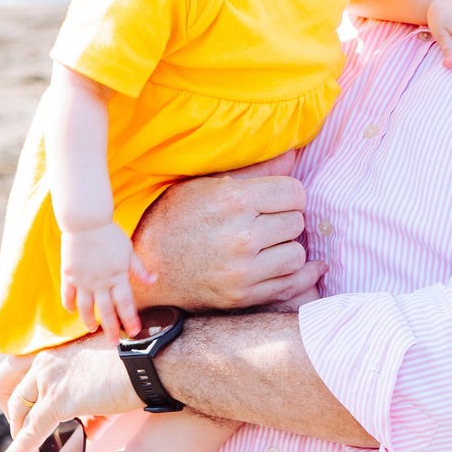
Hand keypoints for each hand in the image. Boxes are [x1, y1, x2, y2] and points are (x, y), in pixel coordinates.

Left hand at [0, 332, 134, 451]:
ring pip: (20, 412)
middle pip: (15, 393)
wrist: (150, 364)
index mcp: (57, 349)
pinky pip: (31, 429)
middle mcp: (47, 359)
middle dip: (16, 421)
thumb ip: (91, 406)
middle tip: (21, 443)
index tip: (25, 420)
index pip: (22, 376)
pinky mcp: (57, 399)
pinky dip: (20, 448)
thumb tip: (89, 430)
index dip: (20, 402)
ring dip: (19, 439)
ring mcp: (50, 378)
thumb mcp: (105, 383)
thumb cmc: (136, 370)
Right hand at [61, 221, 156, 340]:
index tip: (134, 332)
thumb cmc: (109, 234)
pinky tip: (72, 312)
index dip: (130, 319)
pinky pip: (67, 294)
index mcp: (117, 276)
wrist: (86, 222)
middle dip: (111, 329)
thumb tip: (154, 280)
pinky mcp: (69, 275)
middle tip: (114, 342)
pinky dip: (69, 305)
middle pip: (106, 311)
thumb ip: (139, 269)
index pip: (125, 303)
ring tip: (93, 329)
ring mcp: (83, 280)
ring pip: (86, 307)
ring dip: (89, 320)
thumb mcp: (128, 251)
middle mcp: (100, 282)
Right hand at [130, 151, 325, 310]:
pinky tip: (303, 266)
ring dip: (287, 248)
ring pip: (296, 254)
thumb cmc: (176, 217)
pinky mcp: (242, 296)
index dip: (290, 194)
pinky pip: (290, 285)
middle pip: (297, 222)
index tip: (280, 200)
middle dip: (287, 219)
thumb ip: (255, 171)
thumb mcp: (207, 184)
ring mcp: (242, 270)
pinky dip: (299, 276)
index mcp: (234, 201)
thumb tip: (294, 156)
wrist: (148, 265)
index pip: (294, 193)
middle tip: (269, 222)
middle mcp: (241, 236)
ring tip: (270, 244)